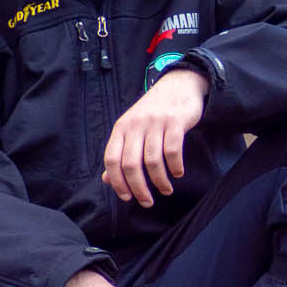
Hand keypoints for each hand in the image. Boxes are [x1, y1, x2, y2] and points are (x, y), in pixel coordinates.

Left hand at [102, 68, 207, 206]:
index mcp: (121, 128)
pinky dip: (175, 167)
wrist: (179, 85)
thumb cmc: (154, 112)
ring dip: (159, 181)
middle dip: (138, 188)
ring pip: (152, 161)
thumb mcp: (133, 129)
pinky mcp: (175, 122)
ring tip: (166, 190)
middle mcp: (135, 125)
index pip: (112, 159)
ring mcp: (155, 123)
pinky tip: (177, 173)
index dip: (117, 182)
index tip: (127, 198)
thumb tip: (108, 179)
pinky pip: (172, 151)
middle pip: (130, 164)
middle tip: (147, 202)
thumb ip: (121, 152)